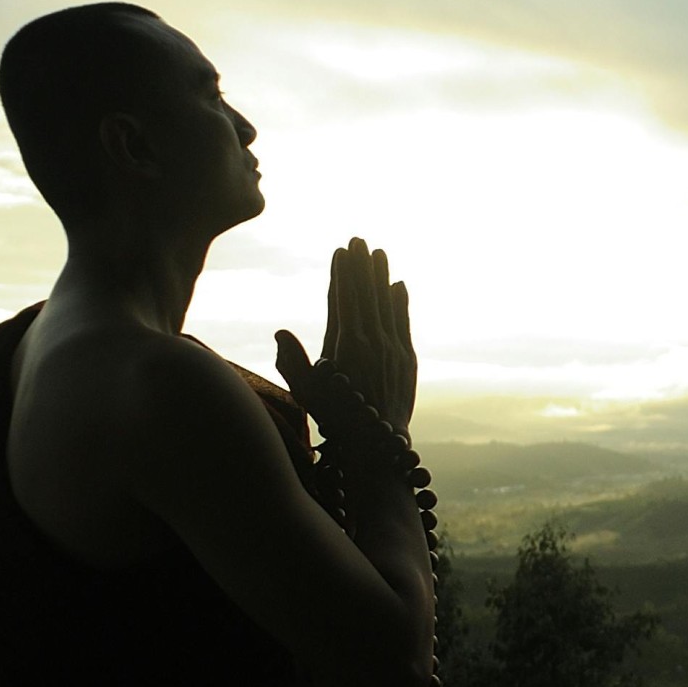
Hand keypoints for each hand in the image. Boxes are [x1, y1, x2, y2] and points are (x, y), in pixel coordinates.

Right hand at [276, 237, 416, 434]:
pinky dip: (401, 302)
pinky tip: (399, 285)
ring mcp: (392, 350)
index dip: (343, 274)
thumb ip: (292, 362)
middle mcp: (373, 343)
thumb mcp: (307, 392)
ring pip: (387, 304)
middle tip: (359, 240)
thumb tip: (280, 332)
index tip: (341, 252)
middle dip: (362, 266)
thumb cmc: (335, 420)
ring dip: (382, 277)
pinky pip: (403, 322)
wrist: (378, 446)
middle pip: (367, 295)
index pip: (344, 300)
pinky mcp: (406, 360)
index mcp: (347, 346)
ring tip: (379, 253)